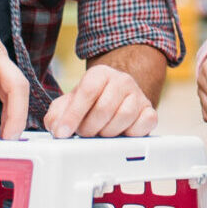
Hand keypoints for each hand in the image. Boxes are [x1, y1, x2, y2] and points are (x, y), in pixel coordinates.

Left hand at [43, 63, 159, 138]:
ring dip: (108, 132)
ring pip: (124, 117)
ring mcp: (138, 95)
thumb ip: (57, 115)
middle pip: (104, 108)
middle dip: (89, 128)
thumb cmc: (91, 103)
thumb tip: (57, 129)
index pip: (86, 92)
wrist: (116, 98)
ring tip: (100, 132)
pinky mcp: (150, 110)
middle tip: (84, 132)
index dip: (73, 115)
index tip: (63, 132)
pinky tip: (121, 132)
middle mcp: (122, 80)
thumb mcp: (69, 104)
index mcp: (100, 74)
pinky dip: (131, 133)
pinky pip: (144, 123)